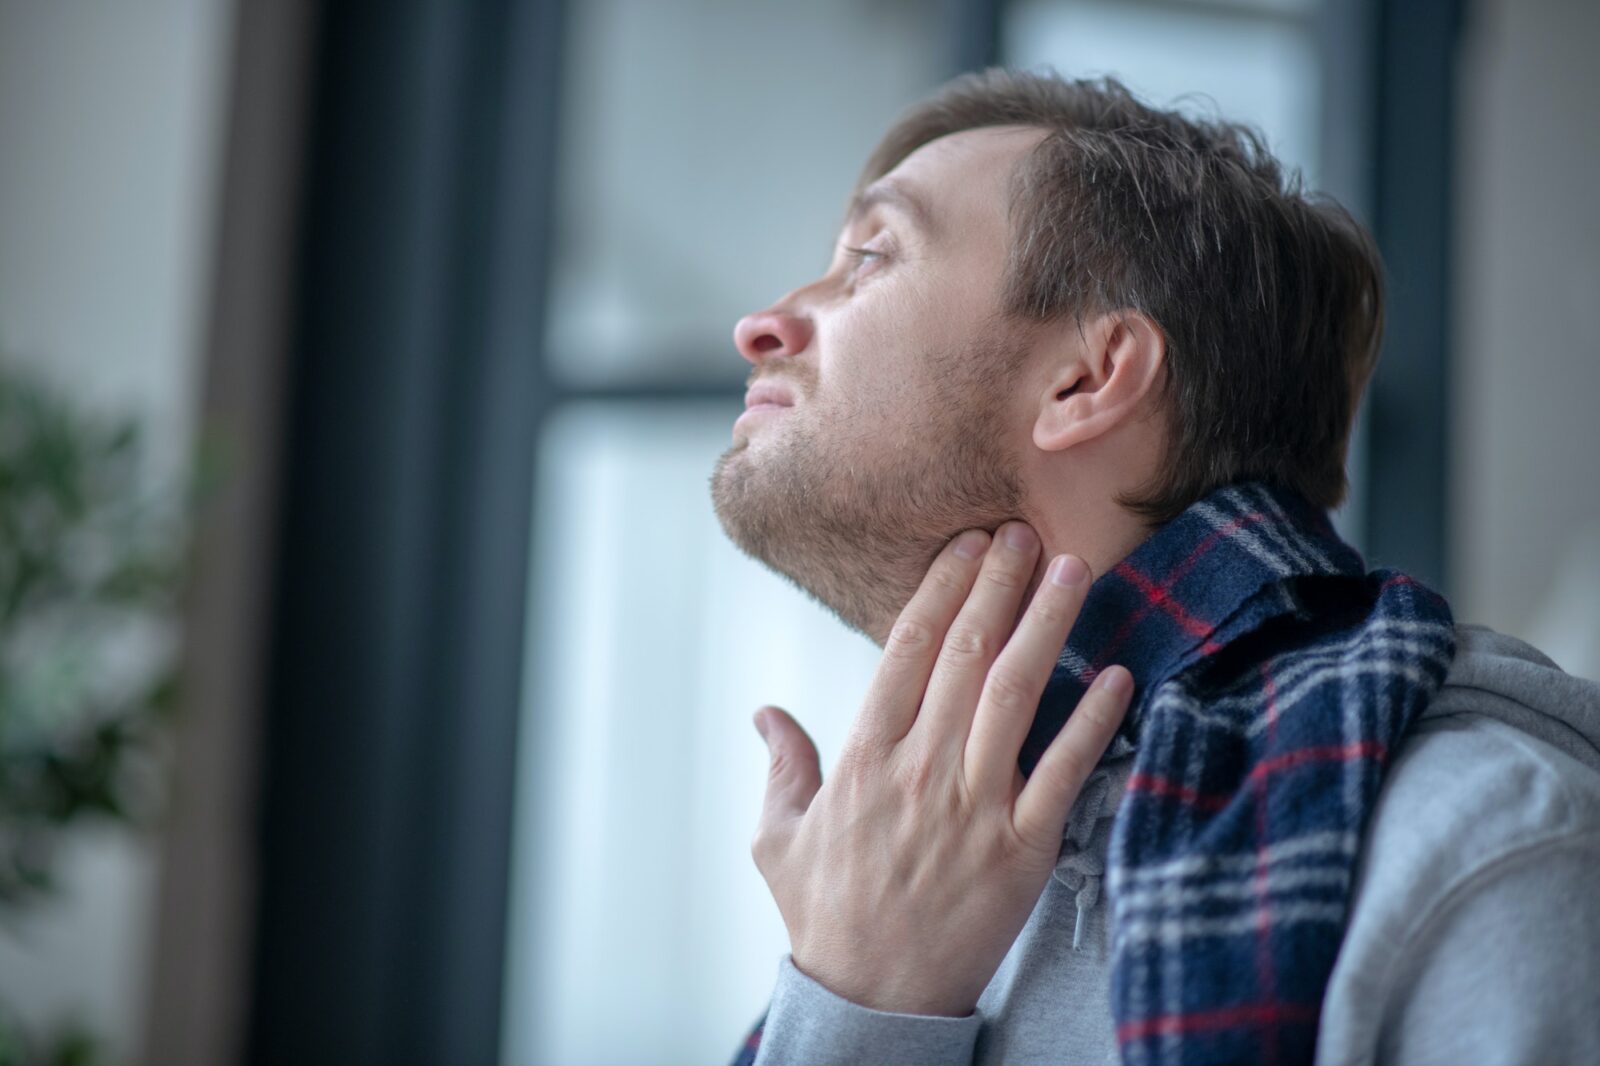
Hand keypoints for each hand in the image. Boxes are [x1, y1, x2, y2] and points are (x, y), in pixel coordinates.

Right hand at [750, 521, 1133, 1017]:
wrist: (872, 1000)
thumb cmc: (826, 916)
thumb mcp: (778, 839)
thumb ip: (782, 767)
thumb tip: (765, 713)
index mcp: (863, 759)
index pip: (906, 651)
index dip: (940, 589)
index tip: (966, 543)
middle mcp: (919, 771)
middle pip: (966, 656)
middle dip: (997, 584)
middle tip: (1024, 530)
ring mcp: (973, 808)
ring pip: (1016, 695)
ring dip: (1047, 626)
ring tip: (1072, 570)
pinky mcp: (1022, 851)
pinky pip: (1064, 773)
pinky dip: (1093, 722)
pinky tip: (1118, 675)